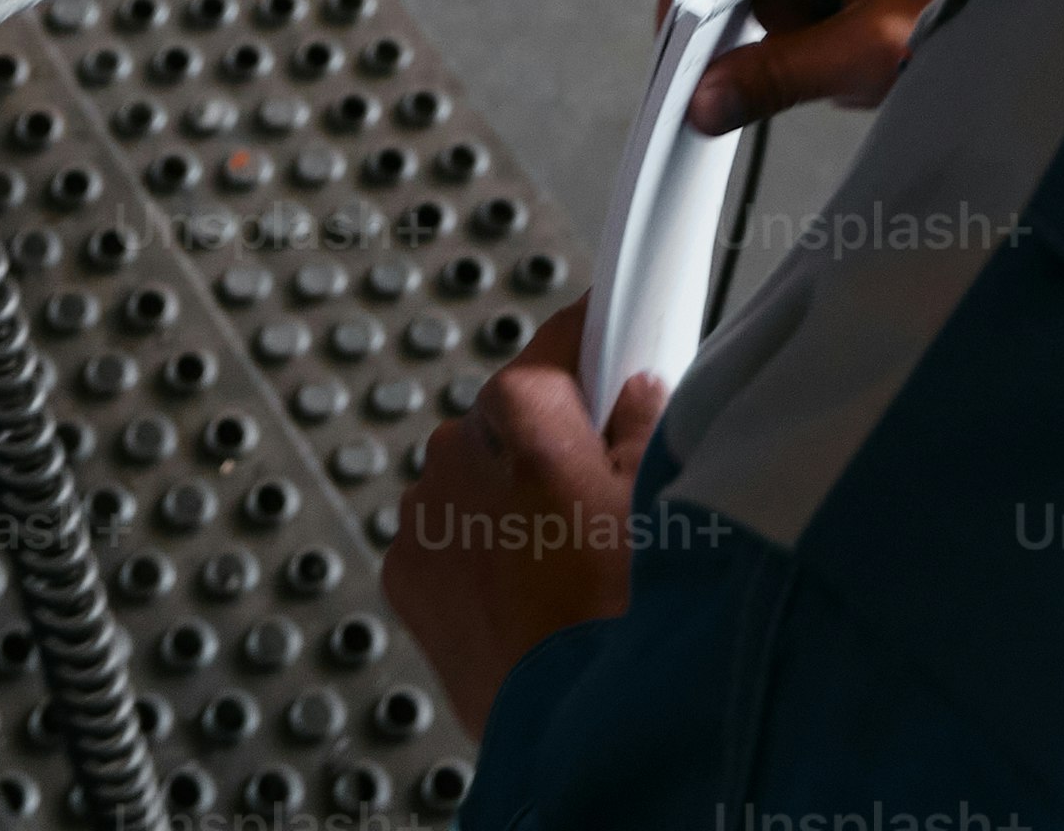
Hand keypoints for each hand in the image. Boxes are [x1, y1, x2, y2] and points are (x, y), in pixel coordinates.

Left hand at [384, 300, 663, 734]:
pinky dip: (474, 553)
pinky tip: (522, 592)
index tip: (605, 345)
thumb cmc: (619, 612)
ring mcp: (423, 513)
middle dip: (548, 443)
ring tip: (562, 561)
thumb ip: (644, 425)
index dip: (590, 349)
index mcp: (521, 412)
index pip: (557, 343)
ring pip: (472, 480)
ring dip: (506, 501)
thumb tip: (637, 396)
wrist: (573, 720)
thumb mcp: (659, 500)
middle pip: (511, 418)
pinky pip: (444, 537)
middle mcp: (457, 449)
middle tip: (598, 495)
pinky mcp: (404, 572)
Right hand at [663, 0, 997, 135]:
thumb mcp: (870, 49)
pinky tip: (862, 51)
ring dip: (796, 33)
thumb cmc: (984, 6)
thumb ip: (780, 74)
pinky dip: (822, 35)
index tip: (681, 41)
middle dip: (759, 16)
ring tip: (853, 60)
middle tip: (771, 66)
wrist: (1058, 24)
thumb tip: (707, 99)